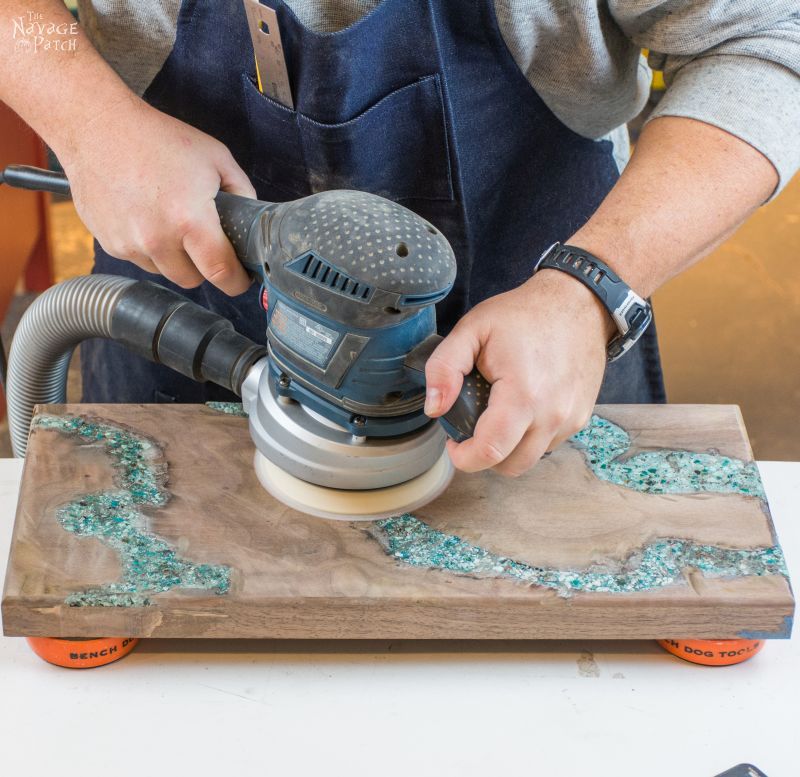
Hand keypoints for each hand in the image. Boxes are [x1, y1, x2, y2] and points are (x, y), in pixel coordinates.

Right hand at [62, 98, 256, 294]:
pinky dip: (149, 248)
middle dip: (203, 266)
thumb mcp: (216, 158)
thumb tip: (251, 222)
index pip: (221, 273)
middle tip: (204, 241)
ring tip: (171, 222)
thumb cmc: (157, 138)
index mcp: (190, 220)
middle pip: (193, 280)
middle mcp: (158, 239)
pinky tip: (147, 217)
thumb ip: (242, 193)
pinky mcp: (109, 244)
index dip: (237, 281)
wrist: (96, 126)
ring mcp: (130, 244)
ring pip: (165, 272)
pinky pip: (140, 260)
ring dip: (174, 258)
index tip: (241, 279)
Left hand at [424, 269, 614, 475]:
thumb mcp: (472, 329)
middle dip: (483, 456)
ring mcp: (570, 418)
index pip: (489, 452)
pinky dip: (529, 437)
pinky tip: (521, 407)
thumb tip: (435, 409)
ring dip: (508, 448)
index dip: (463, 458)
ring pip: (530, 458)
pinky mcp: (580, 418)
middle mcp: (552, 414)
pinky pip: (547, 444)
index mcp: (523, 395)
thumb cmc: (524, 314)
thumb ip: (444, 368)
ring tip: (497, 414)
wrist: (577, 302)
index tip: (454, 442)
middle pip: (510, 466)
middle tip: (471, 428)